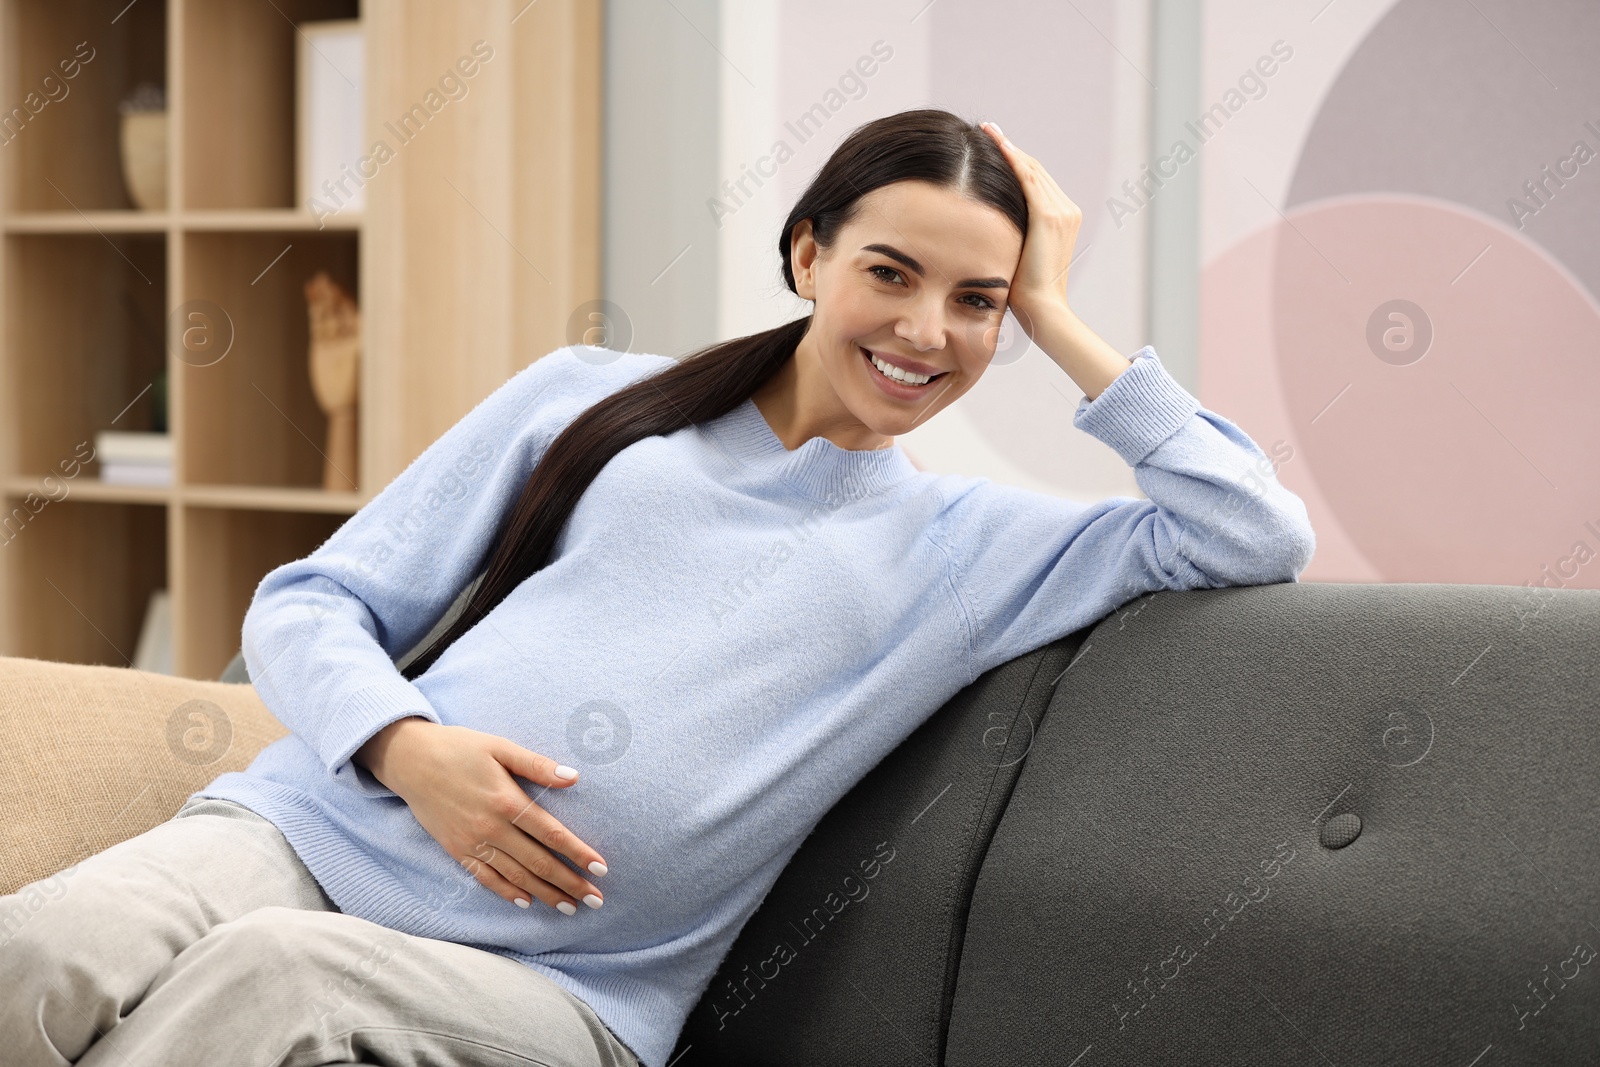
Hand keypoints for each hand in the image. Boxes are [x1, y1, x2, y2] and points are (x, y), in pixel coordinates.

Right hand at [354, 717, 608, 913]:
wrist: (410, 760)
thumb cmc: (459, 748)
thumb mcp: (500, 747)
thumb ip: (536, 764)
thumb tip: (573, 776)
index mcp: (506, 801)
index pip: (551, 834)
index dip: (578, 853)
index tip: (601, 868)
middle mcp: (491, 827)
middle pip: (538, 862)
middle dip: (570, 883)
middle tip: (596, 900)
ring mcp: (472, 842)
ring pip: (515, 875)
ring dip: (545, 893)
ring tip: (570, 908)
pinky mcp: (456, 850)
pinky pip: (485, 877)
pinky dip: (506, 892)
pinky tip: (526, 902)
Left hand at [979, 121, 1082, 341]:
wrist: (1044, 311)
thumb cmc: (1025, 295)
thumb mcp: (1018, 257)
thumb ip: (1010, 238)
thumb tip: (984, 230)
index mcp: (1063, 220)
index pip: (1036, 182)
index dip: (1015, 161)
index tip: (994, 146)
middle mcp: (1067, 211)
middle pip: (1034, 170)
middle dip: (1009, 148)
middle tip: (987, 129)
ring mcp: (1061, 212)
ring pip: (1031, 169)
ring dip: (1008, 147)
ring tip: (987, 130)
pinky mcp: (1049, 217)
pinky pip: (1029, 179)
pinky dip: (1013, 159)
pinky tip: (996, 145)